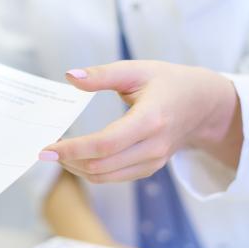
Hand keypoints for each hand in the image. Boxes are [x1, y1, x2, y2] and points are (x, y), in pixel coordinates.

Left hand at [39, 60, 241, 183]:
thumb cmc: (168, 82)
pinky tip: (76, 157)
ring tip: (57, 154)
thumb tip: (71, 76)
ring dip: (76, 168)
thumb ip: (103, 75)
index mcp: (150, 119)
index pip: (105, 144)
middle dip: (68, 161)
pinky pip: (113, 177)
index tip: (47, 148)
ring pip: (105, 176)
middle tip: (45, 150)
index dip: (73, 149)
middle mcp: (153, 146)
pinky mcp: (148, 168)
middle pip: (101, 165)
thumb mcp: (137, 70)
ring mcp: (152, 161)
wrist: (203, 104)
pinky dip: (90, 170)